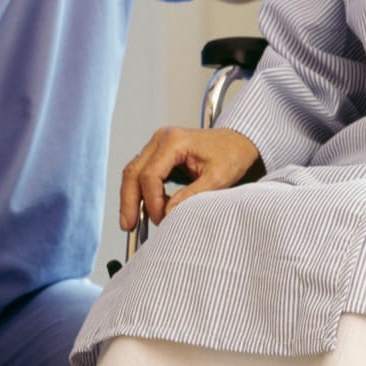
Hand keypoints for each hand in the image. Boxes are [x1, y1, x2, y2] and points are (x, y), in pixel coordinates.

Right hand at [120, 126, 262, 229]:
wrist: (238, 142)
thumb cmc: (232, 154)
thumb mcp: (218, 178)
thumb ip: (192, 195)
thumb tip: (168, 213)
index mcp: (174, 141)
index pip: (150, 175)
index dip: (152, 201)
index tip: (161, 219)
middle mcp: (160, 139)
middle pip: (133, 172)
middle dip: (129, 202)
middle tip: (128, 225)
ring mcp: (157, 145)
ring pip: (133, 173)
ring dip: (131, 198)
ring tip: (131, 222)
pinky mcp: (158, 154)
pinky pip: (141, 174)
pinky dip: (140, 192)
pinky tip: (144, 210)